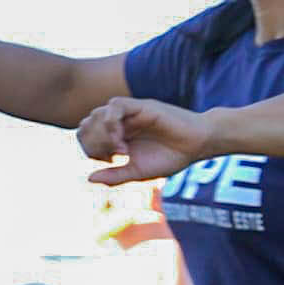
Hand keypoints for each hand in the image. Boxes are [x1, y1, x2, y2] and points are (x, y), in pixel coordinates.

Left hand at [79, 95, 209, 186]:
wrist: (197, 145)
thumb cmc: (171, 158)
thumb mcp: (138, 172)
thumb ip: (115, 176)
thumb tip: (88, 179)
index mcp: (115, 135)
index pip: (86, 136)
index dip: (90, 150)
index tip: (111, 162)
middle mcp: (118, 121)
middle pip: (86, 124)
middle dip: (94, 143)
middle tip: (114, 156)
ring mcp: (128, 112)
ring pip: (96, 114)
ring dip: (102, 135)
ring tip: (121, 150)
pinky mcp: (140, 105)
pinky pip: (114, 106)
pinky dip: (111, 122)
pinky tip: (122, 138)